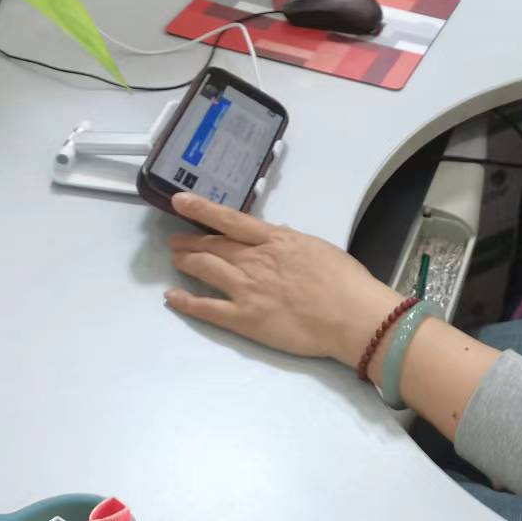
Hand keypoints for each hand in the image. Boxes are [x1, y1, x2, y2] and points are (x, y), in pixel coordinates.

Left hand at [165, 192, 400, 368]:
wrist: (349, 315)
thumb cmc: (344, 280)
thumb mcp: (318, 248)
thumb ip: (292, 241)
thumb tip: (278, 234)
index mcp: (275, 240)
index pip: (231, 220)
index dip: (202, 209)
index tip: (181, 201)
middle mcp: (255, 260)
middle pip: (213, 246)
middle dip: (190, 241)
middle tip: (175, 240)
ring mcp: (246, 289)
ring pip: (205, 269)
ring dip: (186, 262)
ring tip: (175, 259)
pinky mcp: (243, 319)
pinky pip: (206, 308)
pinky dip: (185, 301)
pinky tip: (172, 296)